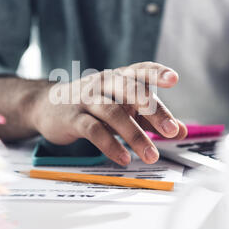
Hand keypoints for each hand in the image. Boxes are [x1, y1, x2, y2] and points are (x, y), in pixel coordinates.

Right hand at [32, 62, 186, 165]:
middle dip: (152, 110)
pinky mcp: (73, 118)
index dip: (156, 73)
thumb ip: (150, 117)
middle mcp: (103, 83)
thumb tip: (182, 130)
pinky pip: (93, 130)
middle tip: (171, 129)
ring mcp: (87, 99)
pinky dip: (110, 145)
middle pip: (129, 90)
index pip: (139, 71)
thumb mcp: (121, 106)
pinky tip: (124, 158)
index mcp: (118, 77)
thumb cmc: (91, 104)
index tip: (173, 78)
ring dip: (135, 135)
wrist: (47, 104)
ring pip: (113, 113)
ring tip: (152, 155)